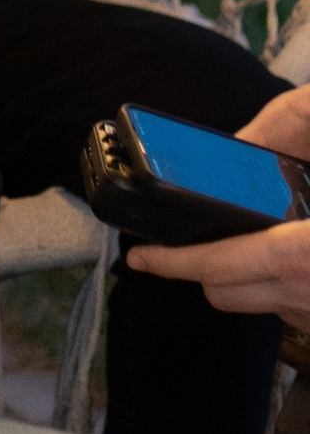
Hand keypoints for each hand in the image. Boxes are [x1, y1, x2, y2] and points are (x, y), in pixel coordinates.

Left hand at [126, 82, 309, 318]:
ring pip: (254, 303)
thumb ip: (294, 124)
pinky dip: (275, 284)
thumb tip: (242, 141)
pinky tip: (282, 252)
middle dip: (197, 265)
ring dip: (240, 275)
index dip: (171, 261)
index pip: (218, 266)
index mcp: (301, 252)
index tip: (139, 254)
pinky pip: (286, 309)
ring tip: (238, 239)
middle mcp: (305, 292)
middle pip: (222, 292)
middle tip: (186, 237)